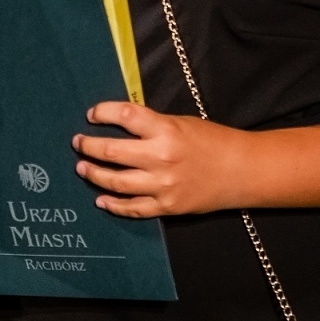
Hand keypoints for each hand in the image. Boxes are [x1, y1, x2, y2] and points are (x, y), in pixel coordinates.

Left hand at [73, 101, 248, 217]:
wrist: (242, 171)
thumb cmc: (212, 141)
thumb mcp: (180, 122)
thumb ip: (151, 125)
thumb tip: (118, 124)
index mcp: (166, 130)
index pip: (124, 115)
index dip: (103, 113)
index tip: (92, 114)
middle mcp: (161, 157)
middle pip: (112, 152)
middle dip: (88, 146)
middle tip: (77, 142)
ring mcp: (163, 185)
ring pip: (116, 182)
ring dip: (94, 174)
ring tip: (82, 168)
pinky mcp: (167, 207)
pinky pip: (133, 208)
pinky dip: (113, 205)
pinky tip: (100, 199)